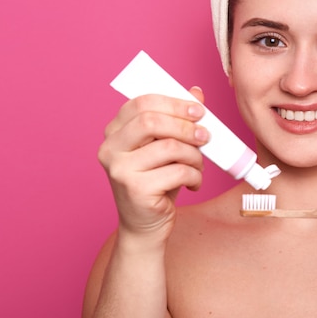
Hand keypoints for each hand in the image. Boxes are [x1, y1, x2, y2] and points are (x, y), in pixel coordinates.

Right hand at [98, 87, 207, 243]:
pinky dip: (195, 176)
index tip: (199, 110)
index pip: (141, 103)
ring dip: (194, 156)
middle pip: (152, 122)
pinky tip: (193, 183)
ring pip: (169, 147)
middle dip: (186, 126)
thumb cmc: (157, 181)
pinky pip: (178, 172)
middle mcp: (110, 148)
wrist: (145, 225)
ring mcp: (119, 170)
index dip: (174, 103)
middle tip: (206, 136)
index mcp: (115, 131)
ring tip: (198, 165)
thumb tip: (195, 92)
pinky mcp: (135, 190)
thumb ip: (177, 119)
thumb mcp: (166, 147)